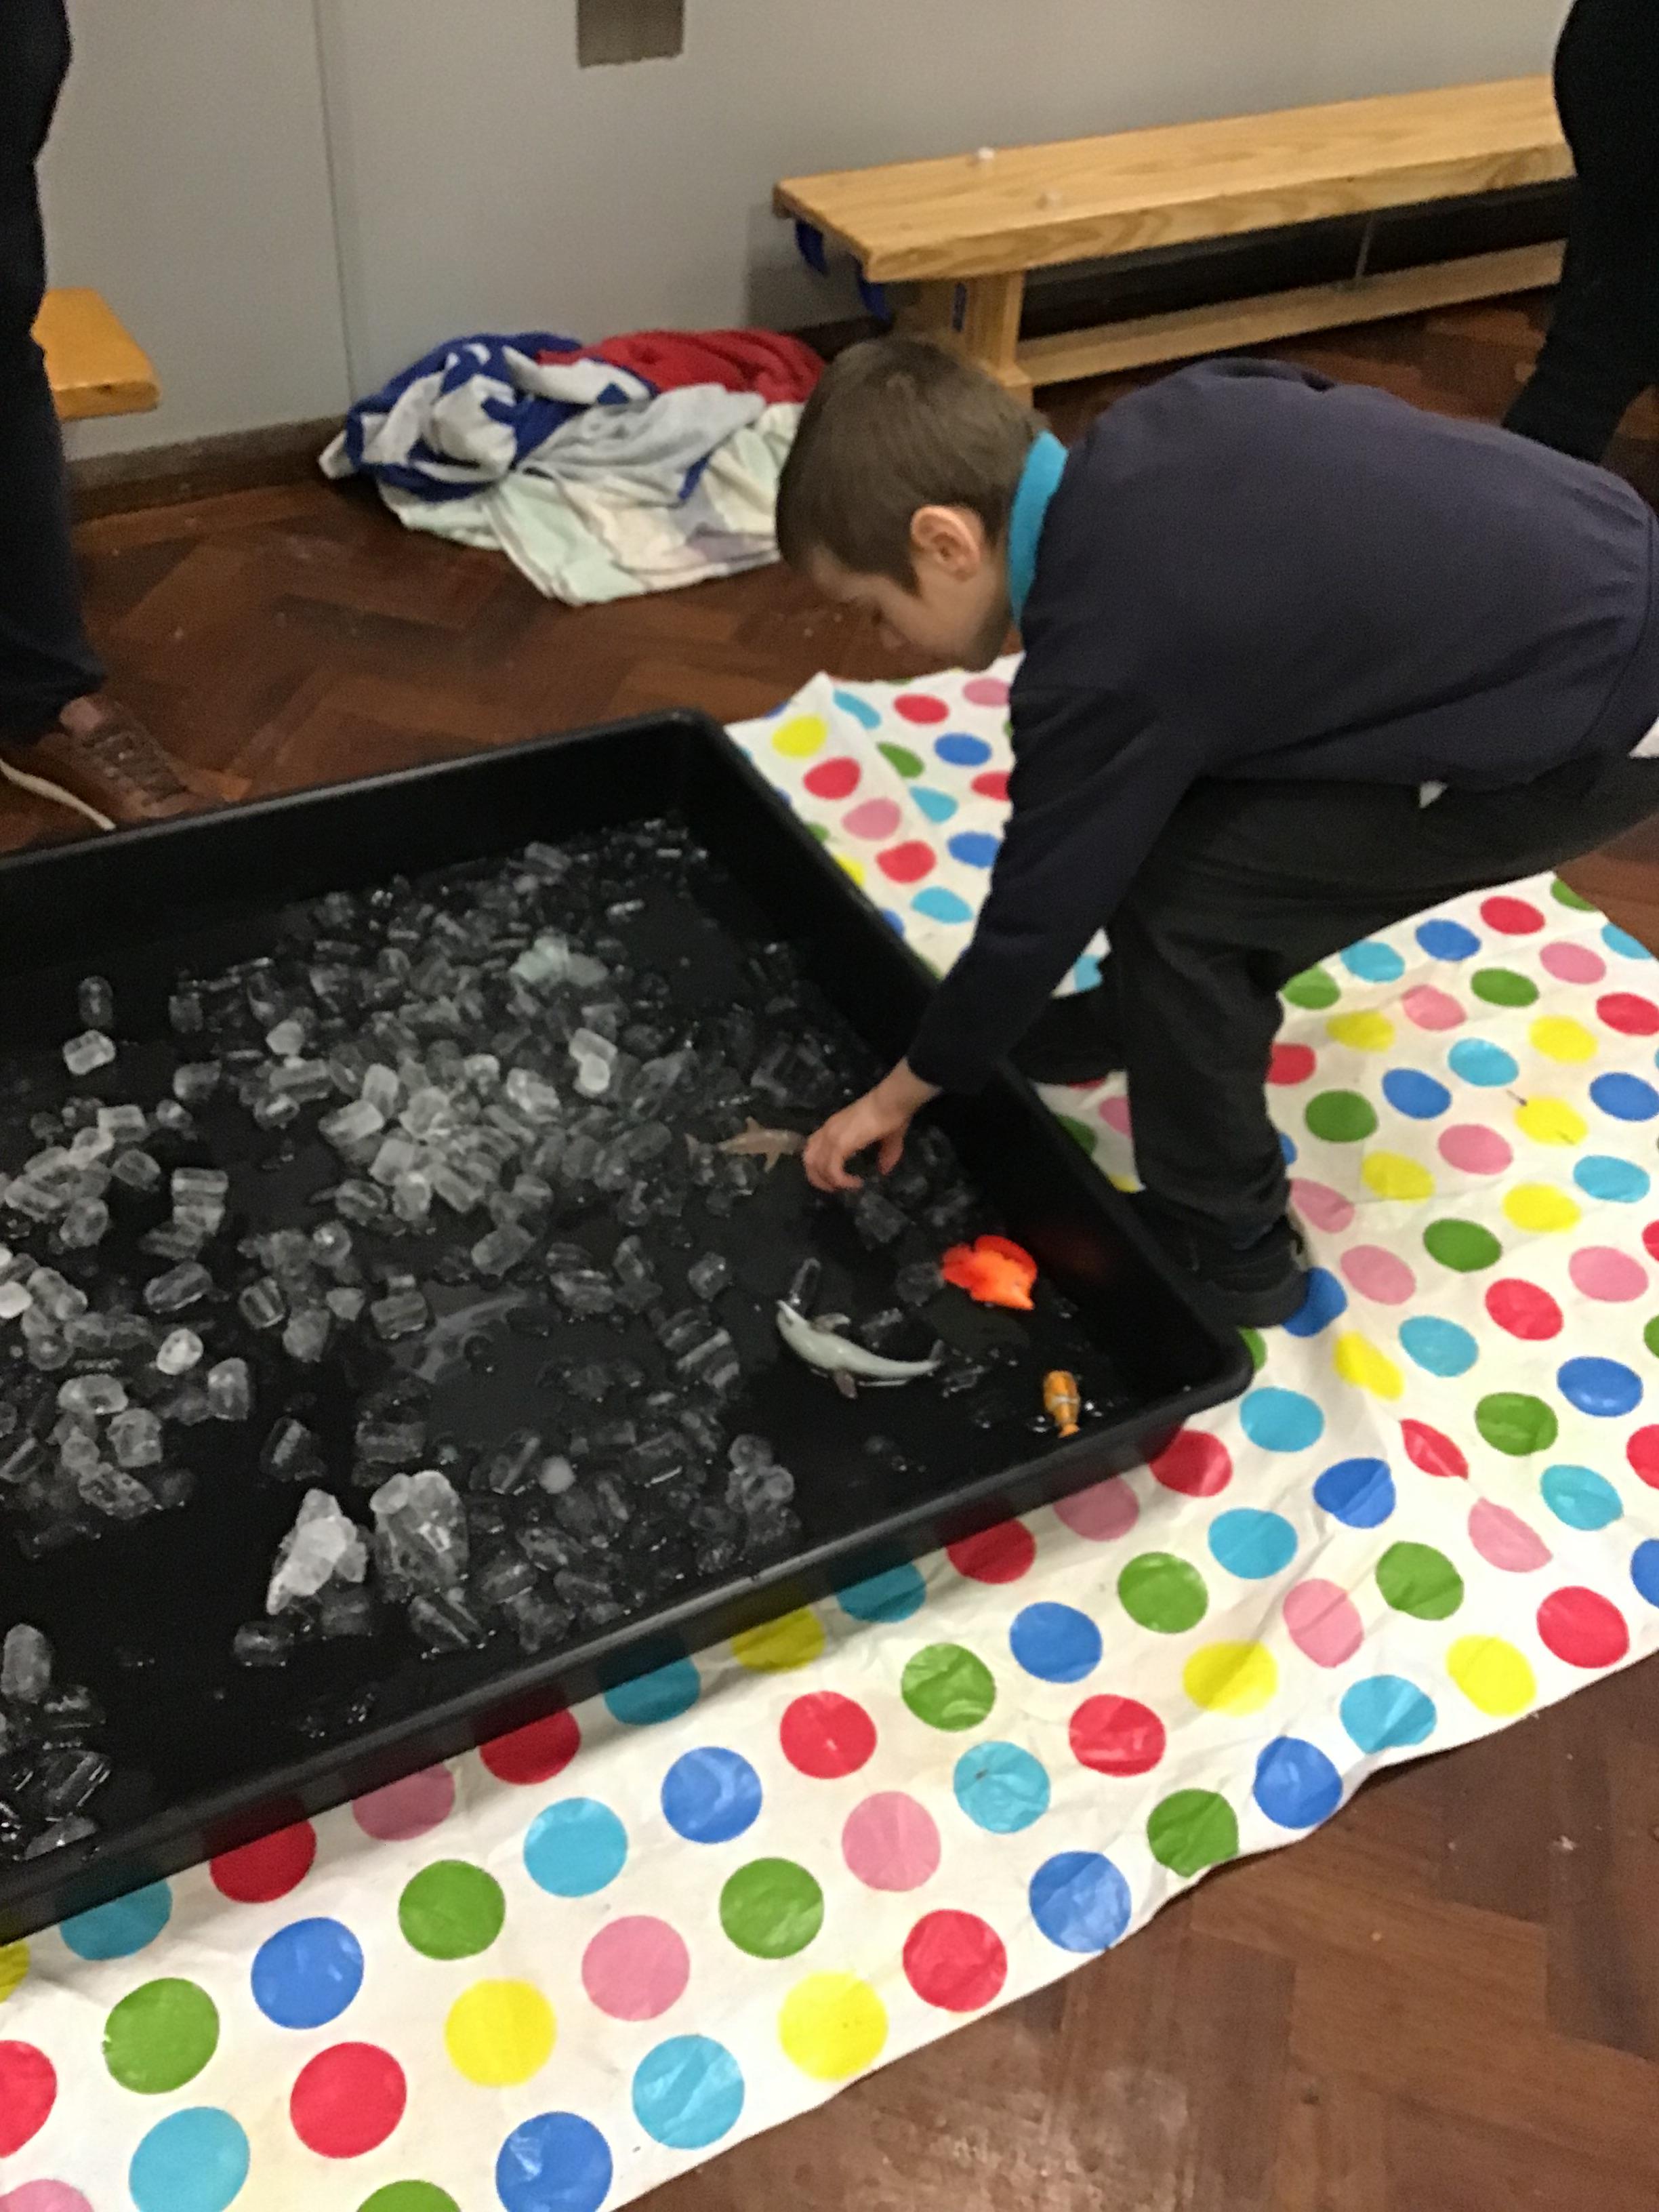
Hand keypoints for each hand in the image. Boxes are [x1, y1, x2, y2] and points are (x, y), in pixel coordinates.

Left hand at [803, 1061, 939, 1192]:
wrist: (892, 1102)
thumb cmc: (891, 1115)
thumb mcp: (888, 1139)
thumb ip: (885, 1155)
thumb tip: (884, 1170)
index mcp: (834, 1127)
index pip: (812, 1148)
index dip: (820, 1167)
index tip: (836, 1178)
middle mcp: (827, 1131)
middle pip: (808, 1160)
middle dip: (819, 1179)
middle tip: (836, 1188)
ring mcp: (831, 1136)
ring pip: (816, 1167)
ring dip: (828, 1182)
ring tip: (844, 1187)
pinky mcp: (840, 1143)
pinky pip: (832, 1169)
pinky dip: (841, 1181)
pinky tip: (855, 1183)